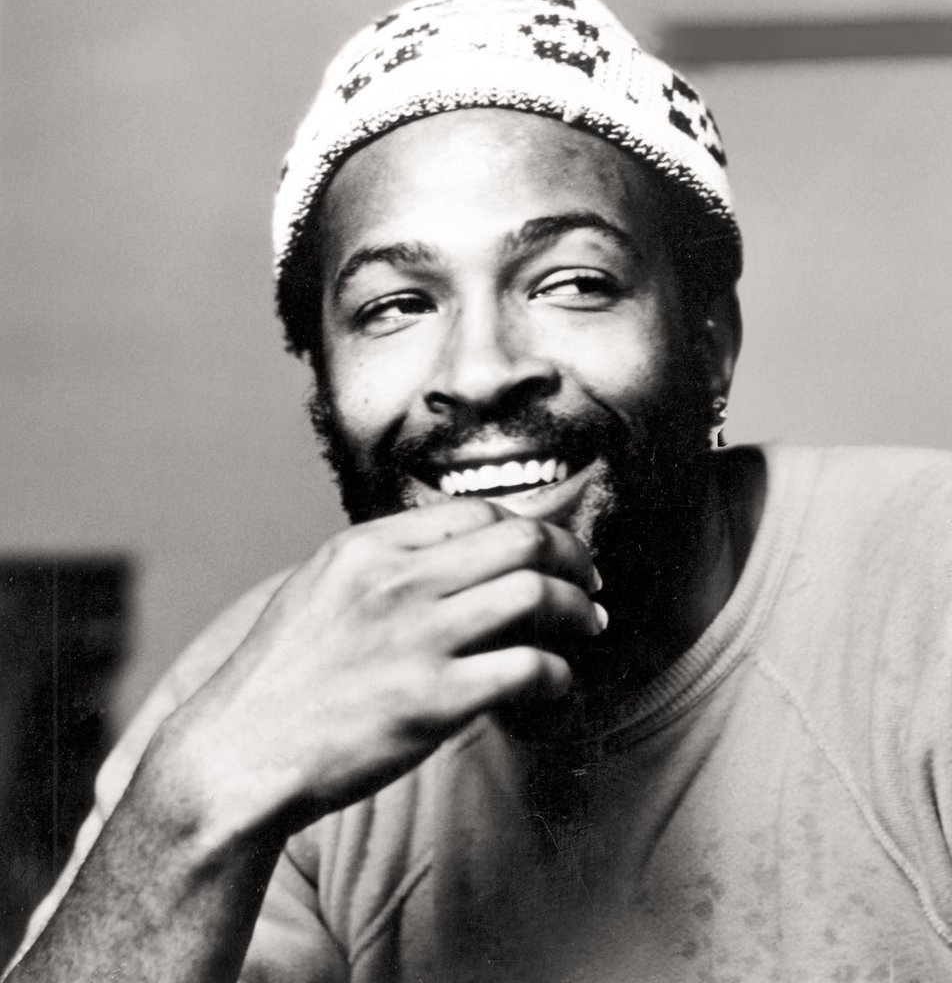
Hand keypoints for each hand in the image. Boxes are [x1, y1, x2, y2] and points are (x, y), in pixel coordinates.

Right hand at [153, 500, 603, 840]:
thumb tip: (453, 555)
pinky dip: (559, 673)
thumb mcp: (320, 589)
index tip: (547, 554)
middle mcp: (397, 580)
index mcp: (367, 546)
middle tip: (589, 582)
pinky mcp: (432, 700)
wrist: (237, 753)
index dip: (526, 530)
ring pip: (535, 593)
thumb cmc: (281, 678)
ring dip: (578, 611)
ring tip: (588, 627)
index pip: (476, 512)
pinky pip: (528, 668)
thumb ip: (382, 565)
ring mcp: (416, 638)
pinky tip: (556, 684)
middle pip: (520, 540)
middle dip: (572, 556)